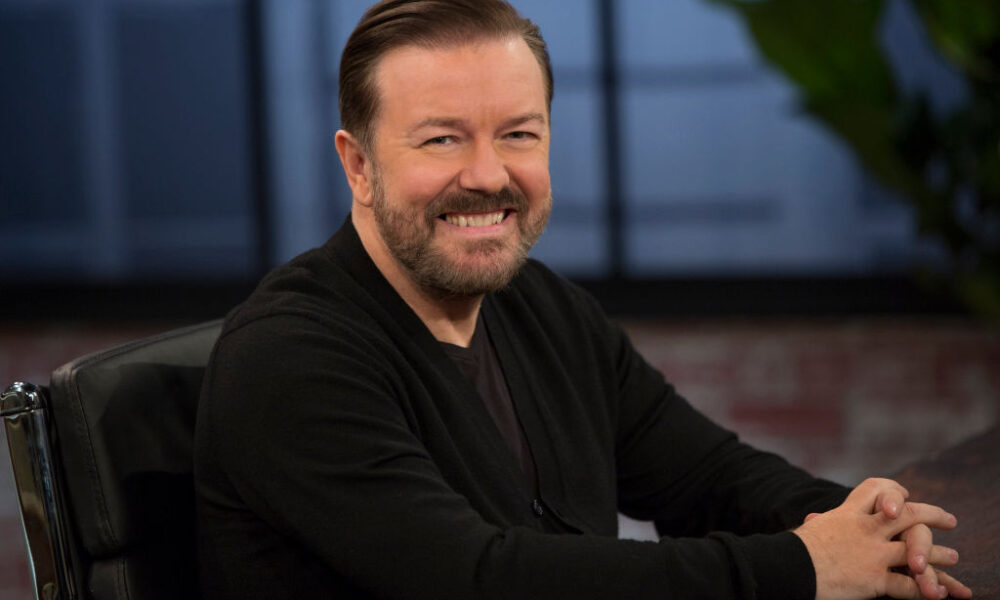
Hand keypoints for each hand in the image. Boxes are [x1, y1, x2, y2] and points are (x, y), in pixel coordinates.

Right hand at [795, 478, 964, 599]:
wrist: (788, 567)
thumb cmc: (793, 550)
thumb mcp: (811, 529)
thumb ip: (821, 523)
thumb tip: (813, 519)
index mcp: (847, 513)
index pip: (877, 489)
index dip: (894, 491)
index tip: (906, 495)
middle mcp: (864, 528)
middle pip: (908, 514)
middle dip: (932, 515)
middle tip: (949, 520)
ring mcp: (871, 553)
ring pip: (916, 548)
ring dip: (939, 554)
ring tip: (953, 557)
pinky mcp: (873, 578)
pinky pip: (907, 584)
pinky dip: (924, 590)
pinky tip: (935, 593)